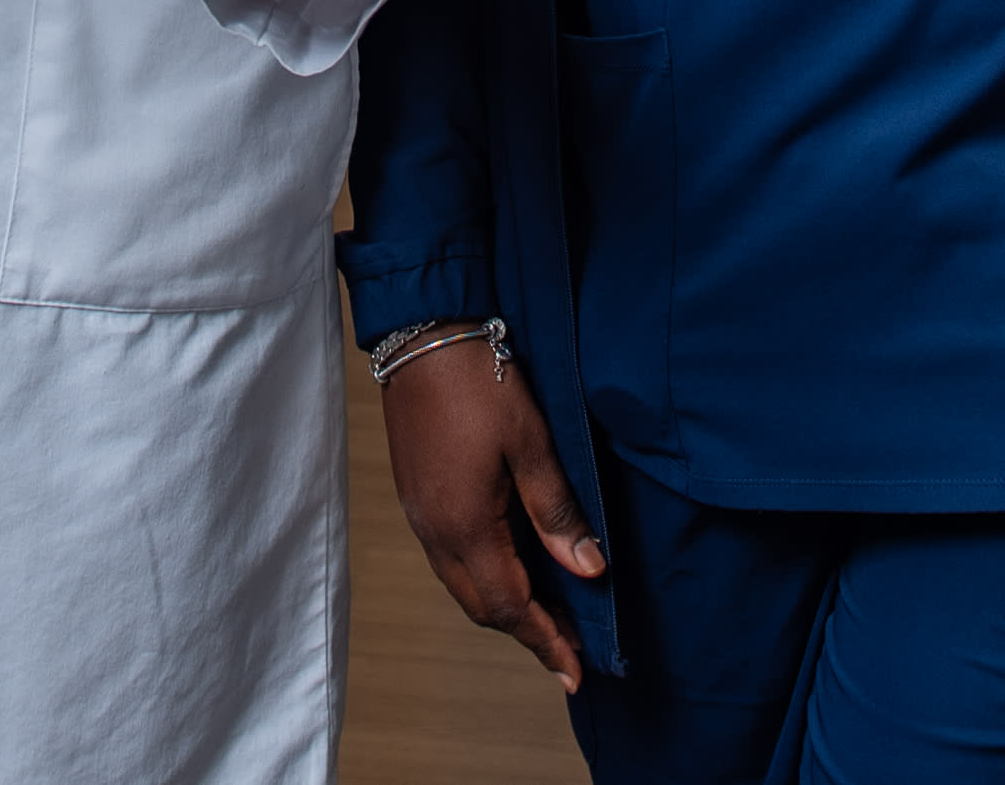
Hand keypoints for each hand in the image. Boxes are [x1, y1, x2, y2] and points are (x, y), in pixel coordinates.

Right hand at [377, 334, 606, 694]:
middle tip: (569, 648)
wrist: (421, 333)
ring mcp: (420, 514)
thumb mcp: (532, 443)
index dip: (545, 642)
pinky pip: (449, 559)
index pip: (510, 606)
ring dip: (503, 606)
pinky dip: (483, 578)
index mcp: (466, 525)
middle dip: (526, 632)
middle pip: (481, 605)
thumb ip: (557, 513)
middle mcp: (435, 530)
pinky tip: (509, 565)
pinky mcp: (416, 495)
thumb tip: (588, 571)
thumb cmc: (479, 381)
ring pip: (462, 584)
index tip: (575, 672)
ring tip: (546, 614)